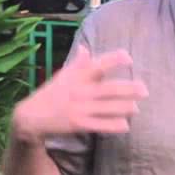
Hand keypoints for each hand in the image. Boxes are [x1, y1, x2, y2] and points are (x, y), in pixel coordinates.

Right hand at [11, 45, 148, 143]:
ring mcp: (78, 108)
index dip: (113, 60)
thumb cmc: (51, 94)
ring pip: (106, 108)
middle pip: (107, 88)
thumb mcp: (62, 76)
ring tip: (137, 108)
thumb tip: (86, 48)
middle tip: (145, 89)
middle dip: (127, 89)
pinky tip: (125, 126)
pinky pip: (99, 125)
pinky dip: (112, 125)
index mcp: (76, 76)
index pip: (96, 65)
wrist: (30, 117)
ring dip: (123, 108)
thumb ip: (78, 63)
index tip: (129, 58)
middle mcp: (79, 91)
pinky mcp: (77, 124)